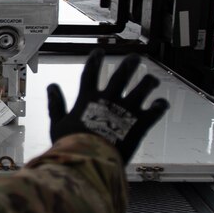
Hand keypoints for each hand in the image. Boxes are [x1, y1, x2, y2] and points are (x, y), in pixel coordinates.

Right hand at [46, 50, 169, 161]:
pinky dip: (160, 106)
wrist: (90, 160)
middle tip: (135, 57)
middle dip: (130, 64)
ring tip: (153, 80)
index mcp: (88, 98)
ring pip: (142, 88)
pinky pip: (155, 111)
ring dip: (148, 82)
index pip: (91, 72)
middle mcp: (109, 98)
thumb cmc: (70, 145)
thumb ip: (56, 104)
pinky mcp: (140, 123)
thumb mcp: (58, 124)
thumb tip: (51, 86)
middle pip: (122, 75)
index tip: (99, 52)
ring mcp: (127, 109)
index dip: (95, 60)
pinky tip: (162, 104)